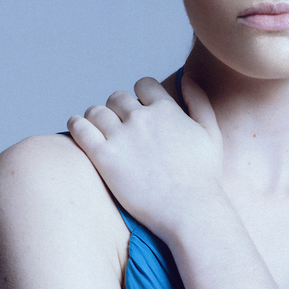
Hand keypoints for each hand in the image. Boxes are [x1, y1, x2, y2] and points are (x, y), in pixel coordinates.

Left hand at [67, 74, 224, 238]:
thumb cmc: (204, 178)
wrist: (190, 212)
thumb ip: (199, 101)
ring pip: (96, 111)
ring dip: (96, 117)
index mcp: (166, 109)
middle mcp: (142, 118)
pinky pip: (80, 128)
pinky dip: (76, 123)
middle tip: (120, 127)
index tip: (140, 110)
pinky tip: (78, 127)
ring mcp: (121, 137)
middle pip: (117, 98)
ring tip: (99, 130)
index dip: (140, 96)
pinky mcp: (104, 158)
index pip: (143, 85)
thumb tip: (186, 75)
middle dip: (118, 109)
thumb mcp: (211, 133)